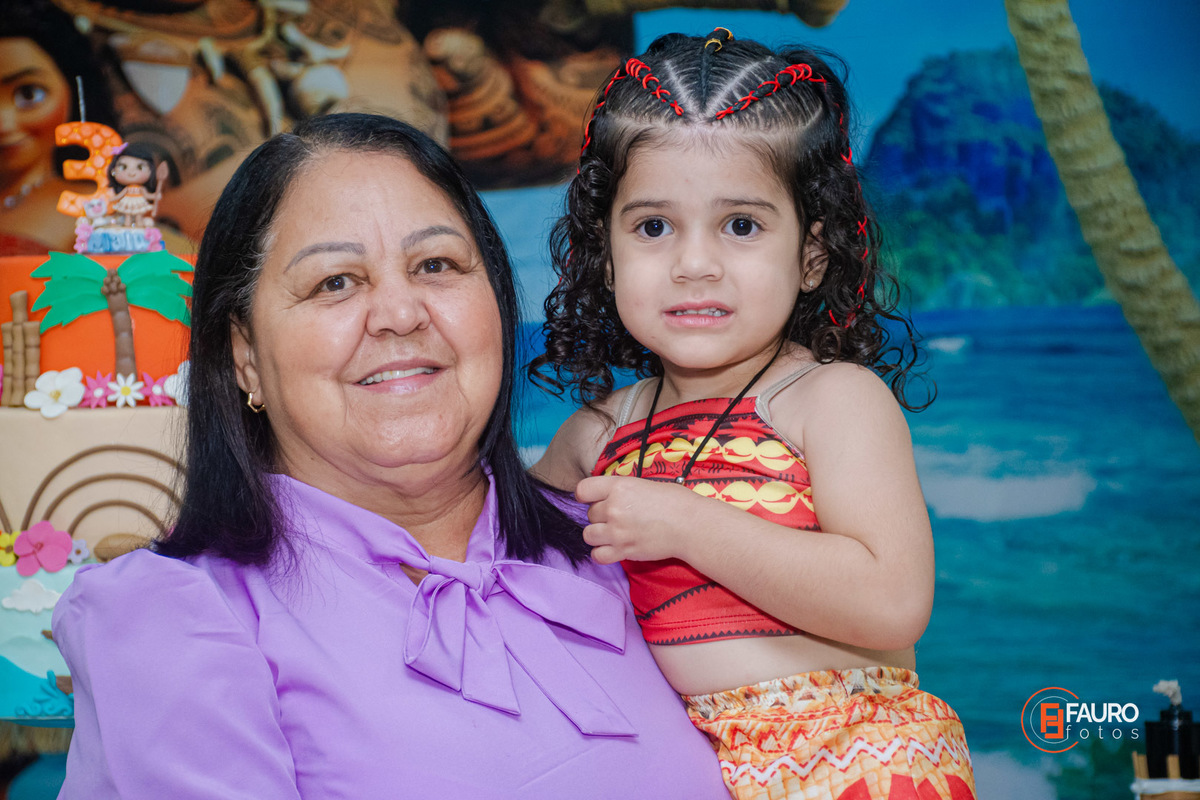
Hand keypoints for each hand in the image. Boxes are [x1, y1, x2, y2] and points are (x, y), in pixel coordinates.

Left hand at [574, 475, 699, 564]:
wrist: (691, 525)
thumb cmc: (675, 502)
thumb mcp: (645, 484)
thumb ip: (623, 490)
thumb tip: (610, 495)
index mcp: (619, 487)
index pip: (583, 490)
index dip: (586, 495)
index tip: (593, 499)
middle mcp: (614, 508)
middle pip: (589, 514)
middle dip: (600, 516)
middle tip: (618, 517)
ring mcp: (617, 531)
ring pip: (588, 535)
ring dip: (598, 534)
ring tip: (613, 533)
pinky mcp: (624, 551)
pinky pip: (597, 555)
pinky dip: (602, 553)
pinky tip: (612, 548)